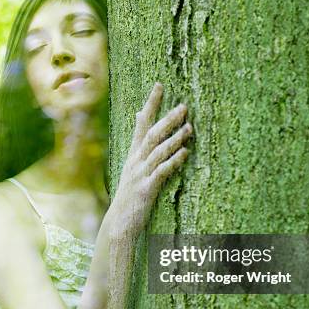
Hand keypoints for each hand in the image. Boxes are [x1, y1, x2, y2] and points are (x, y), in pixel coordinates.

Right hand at [110, 82, 191, 238]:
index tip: (160, 85)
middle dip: (167, 119)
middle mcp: (135, 162)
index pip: (141, 124)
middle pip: (152, 135)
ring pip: (157, 151)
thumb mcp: (131, 168)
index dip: (150, 104)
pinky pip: (161, 172)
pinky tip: (185, 153)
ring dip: (174, 139)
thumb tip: (138, 120)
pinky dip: (173, 161)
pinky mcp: (146, 190)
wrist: (118, 223)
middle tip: (184, 106)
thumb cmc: (129, 196)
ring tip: (190, 128)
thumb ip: (139, 147)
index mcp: (133, 155)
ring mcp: (140, 175)